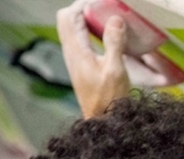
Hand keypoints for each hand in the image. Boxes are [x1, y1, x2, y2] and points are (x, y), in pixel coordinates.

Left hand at [56, 0, 167, 117]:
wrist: (104, 122)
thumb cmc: (109, 99)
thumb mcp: (116, 70)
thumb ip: (115, 43)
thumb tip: (116, 19)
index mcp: (77, 51)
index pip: (69, 16)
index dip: (83, 5)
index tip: (102, 4)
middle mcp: (72, 53)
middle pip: (67, 20)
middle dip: (82, 10)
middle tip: (102, 9)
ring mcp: (75, 61)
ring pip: (72, 30)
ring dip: (85, 20)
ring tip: (105, 19)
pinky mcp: (81, 67)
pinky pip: (80, 41)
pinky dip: (89, 32)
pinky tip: (105, 37)